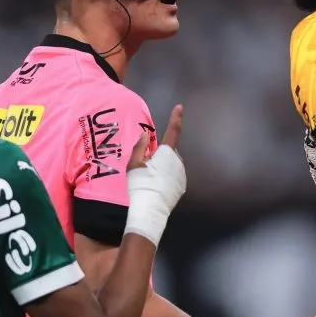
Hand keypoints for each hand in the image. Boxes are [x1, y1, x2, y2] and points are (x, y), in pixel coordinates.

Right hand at [124, 105, 185, 246]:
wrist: (149, 209)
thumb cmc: (140, 184)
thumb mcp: (134, 163)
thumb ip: (140, 146)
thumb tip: (145, 135)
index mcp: (166, 152)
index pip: (173, 130)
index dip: (176, 117)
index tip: (179, 107)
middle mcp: (178, 160)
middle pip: (168, 152)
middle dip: (159, 155)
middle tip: (145, 167)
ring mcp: (181, 174)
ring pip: (171, 164)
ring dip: (162, 167)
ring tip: (149, 180)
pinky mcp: (182, 186)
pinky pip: (173, 176)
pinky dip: (166, 177)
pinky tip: (155, 187)